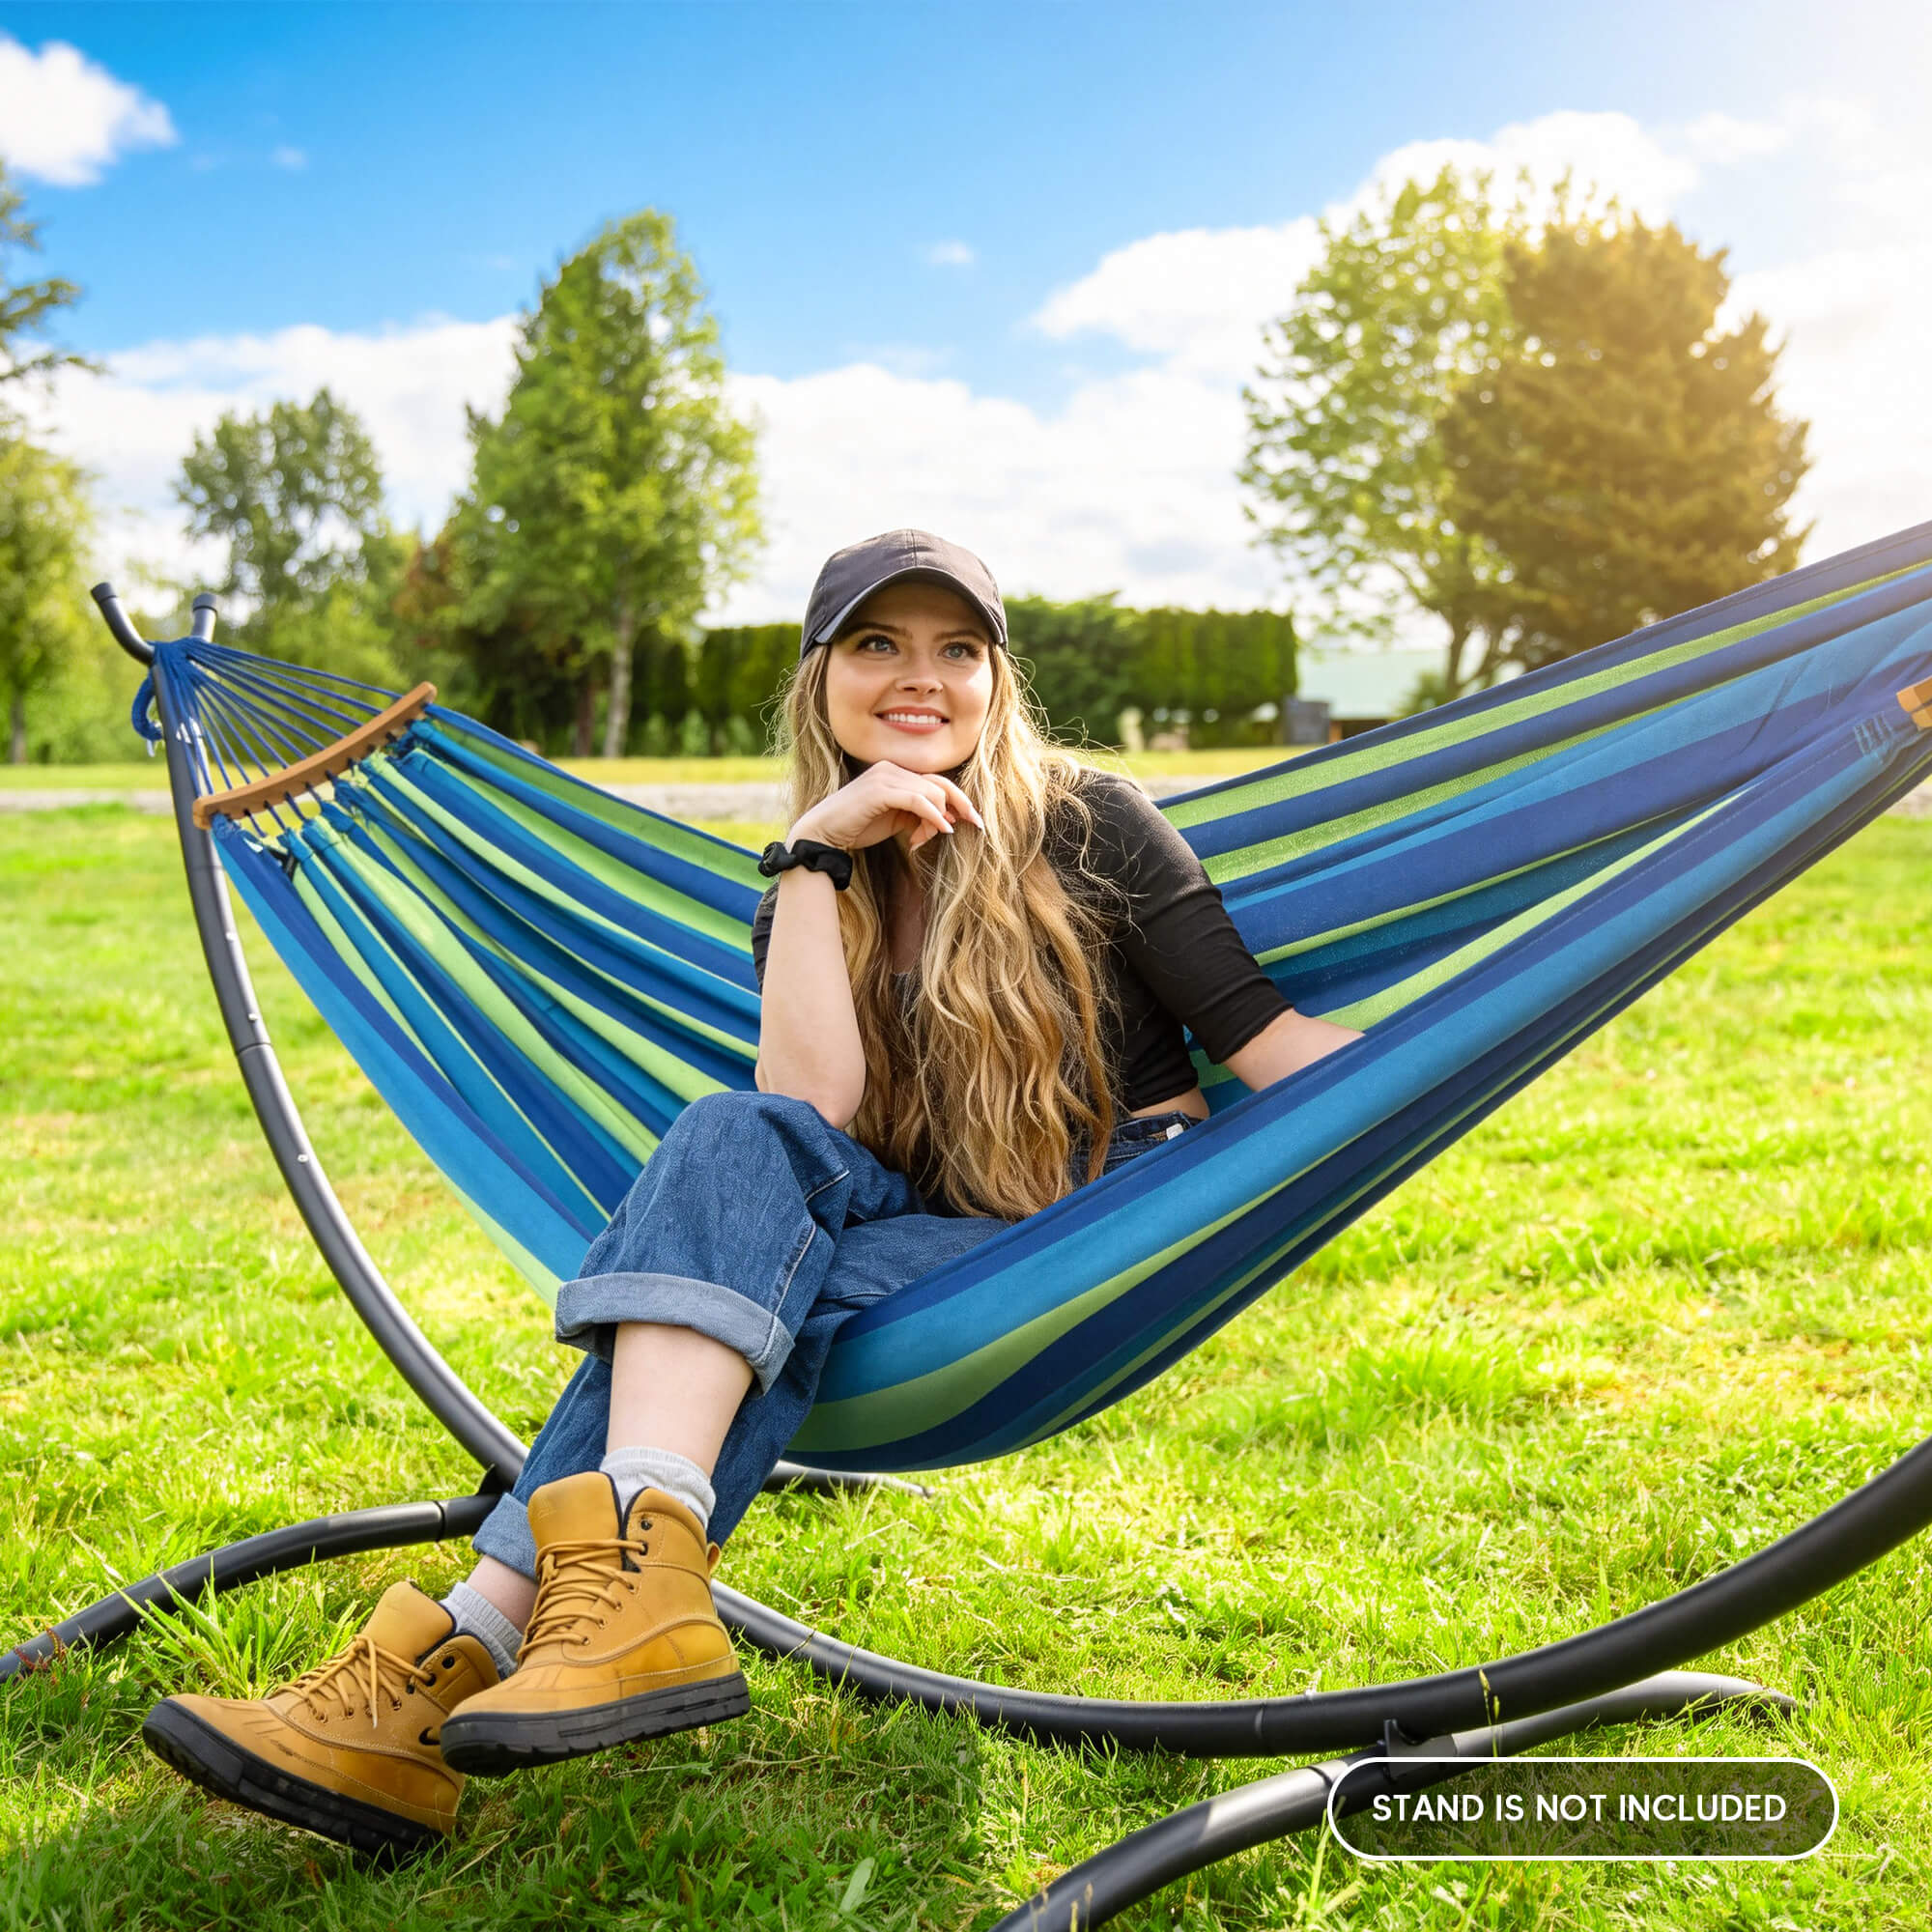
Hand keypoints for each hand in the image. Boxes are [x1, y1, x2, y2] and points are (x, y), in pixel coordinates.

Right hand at [790, 762, 983, 853]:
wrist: (822, 833)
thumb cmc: (857, 827)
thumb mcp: (895, 821)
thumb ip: (919, 816)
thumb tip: (949, 819)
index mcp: (895, 772)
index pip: (935, 781)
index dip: (958, 799)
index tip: (974, 820)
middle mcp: (891, 768)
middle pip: (939, 784)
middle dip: (961, 805)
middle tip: (976, 825)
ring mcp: (885, 776)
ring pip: (931, 793)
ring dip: (938, 819)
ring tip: (928, 838)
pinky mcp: (880, 790)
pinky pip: (918, 801)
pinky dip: (933, 816)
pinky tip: (940, 830)